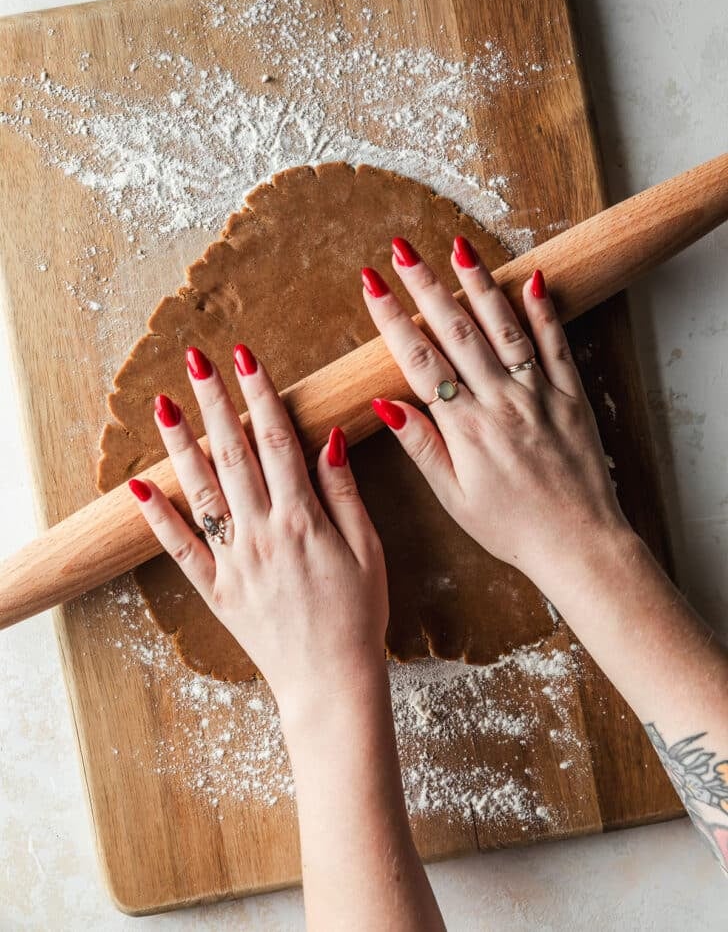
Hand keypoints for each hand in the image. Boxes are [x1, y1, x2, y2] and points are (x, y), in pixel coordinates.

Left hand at [128, 343, 386, 713]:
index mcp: (302, 518)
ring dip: (181, 444)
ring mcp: (233, 560)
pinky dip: (157, 518)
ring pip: (201, 491)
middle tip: (196, 360)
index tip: (246, 357)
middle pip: (233, 454)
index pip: (276, 441)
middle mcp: (261, 532)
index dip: (260, 394)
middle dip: (214, 401)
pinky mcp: (216, 589)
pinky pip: (180, 549)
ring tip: (163, 404)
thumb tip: (330, 439)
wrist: (331, 681)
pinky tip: (139, 487)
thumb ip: (344, 492)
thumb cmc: (359, 615)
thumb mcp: (368, 549)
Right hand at [362, 236, 630, 590]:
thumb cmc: (511, 527)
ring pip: (503, 328)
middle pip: (456, 331)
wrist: (578, 543)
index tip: (372, 284)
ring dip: (478, 284)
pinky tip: (530, 279)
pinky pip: (555, 345)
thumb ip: (421, 446)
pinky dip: (542, 311)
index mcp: (465, 428)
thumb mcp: (453, 497)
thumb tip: (384, 404)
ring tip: (457, 248)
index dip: (391, 318)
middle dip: (425, 285)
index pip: (419, 359)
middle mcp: (500, 401)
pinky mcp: (571, 395)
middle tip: (402, 250)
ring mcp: (538, 394)